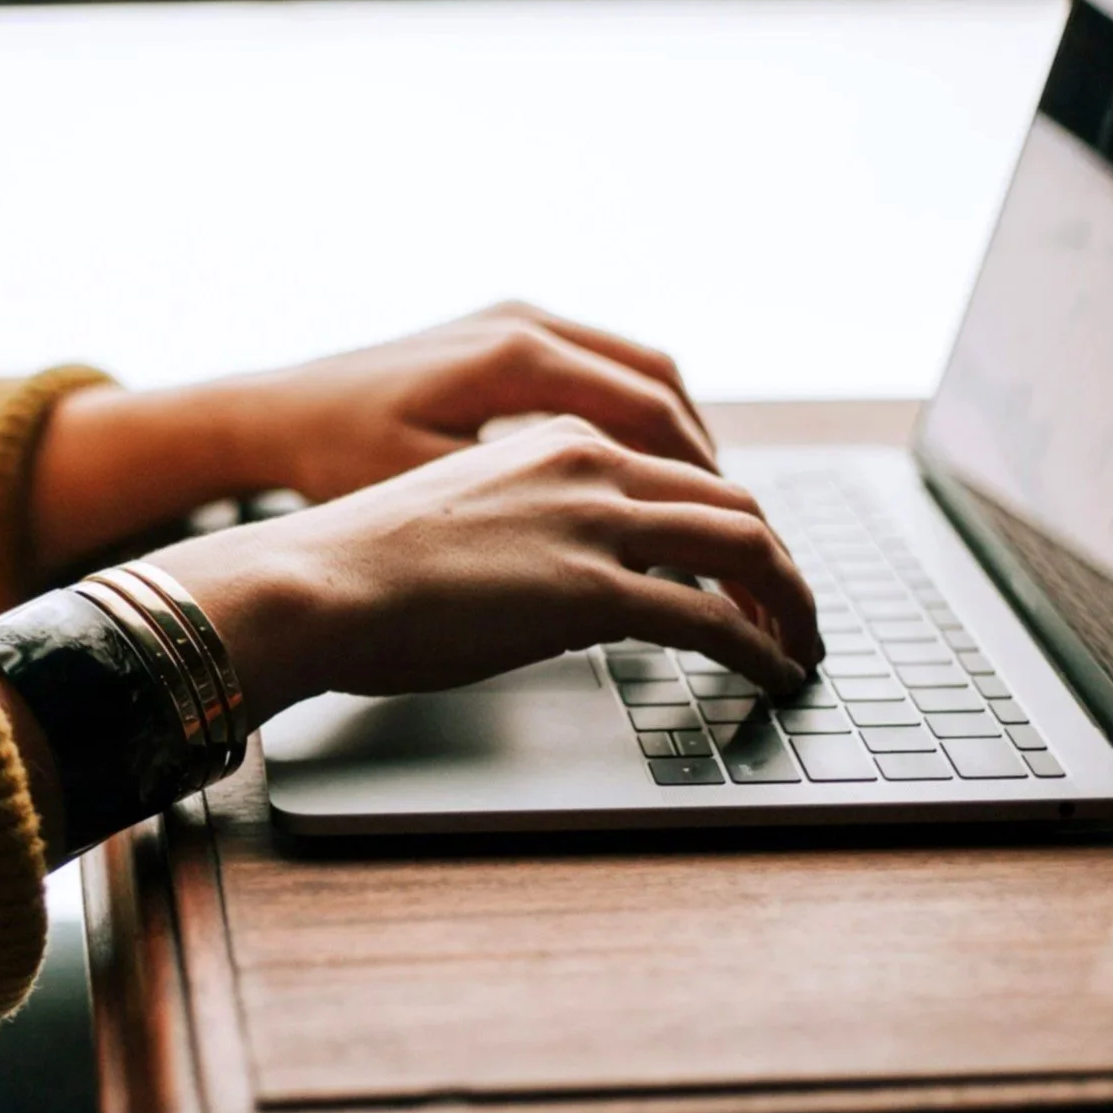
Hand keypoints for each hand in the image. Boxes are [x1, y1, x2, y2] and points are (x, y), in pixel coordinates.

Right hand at [145, 416, 818, 726]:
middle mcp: (588, 463)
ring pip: (744, 547)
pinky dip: (761, 647)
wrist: (311, 581)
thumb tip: (561, 587)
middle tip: (796, 611)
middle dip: (779, 562)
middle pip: (731, 501)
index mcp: (555, 439)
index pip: (679, 471)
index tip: (746, 568)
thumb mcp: (459, 519)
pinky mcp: (591, 590)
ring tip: (802, 646)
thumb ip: (528, 532)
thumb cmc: (357, 566)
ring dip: (790, 601)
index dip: (730, 523)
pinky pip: (713, 618)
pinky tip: (773, 673)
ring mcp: (594, 522)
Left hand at [232, 301, 715, 502]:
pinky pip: (598, 366)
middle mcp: (525, 323)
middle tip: (736, 526)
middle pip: (659, 385)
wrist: (272, 413)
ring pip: (636, 370)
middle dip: (704, 460)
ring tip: (702, 503)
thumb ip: (530, 513)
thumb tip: (622, 555)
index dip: (700, 480)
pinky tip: (638, 470)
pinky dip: (634, 415)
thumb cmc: (335, 459)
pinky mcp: (500, 332)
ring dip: (676, 434)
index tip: (731, 534)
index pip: (650, 414)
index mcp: (516, 358)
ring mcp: (514, 319)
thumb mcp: (432, 493)